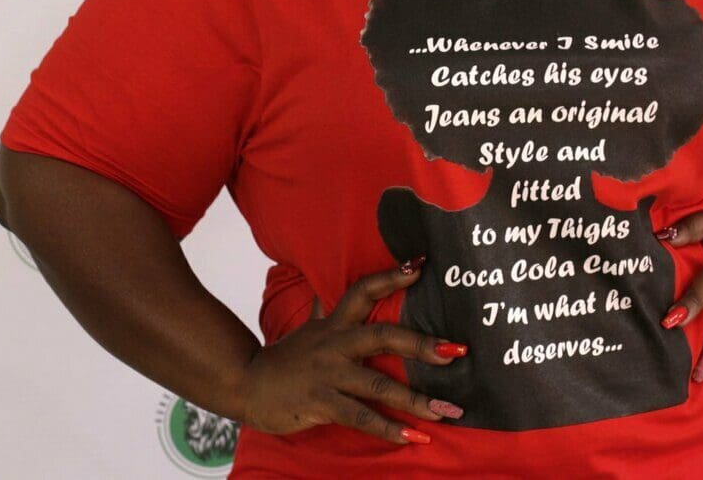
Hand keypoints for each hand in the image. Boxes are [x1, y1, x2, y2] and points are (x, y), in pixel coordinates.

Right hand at [234, 257, 468, 444]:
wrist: (245, 384)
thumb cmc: (284, 359)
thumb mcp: (307, 329)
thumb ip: (325, 310)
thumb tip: (331, 288)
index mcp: (334, 323)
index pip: (364, 291)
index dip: (392, 276)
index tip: (422, 264)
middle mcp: (334, 343)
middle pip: (382, 335)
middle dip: (422, 344)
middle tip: (457, 351)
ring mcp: (328, 374)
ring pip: (379, 383)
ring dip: (417, 399)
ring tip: (448, 411)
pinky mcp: (321, 402)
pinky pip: (360, 416)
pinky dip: (388, 428)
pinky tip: (412, 437)